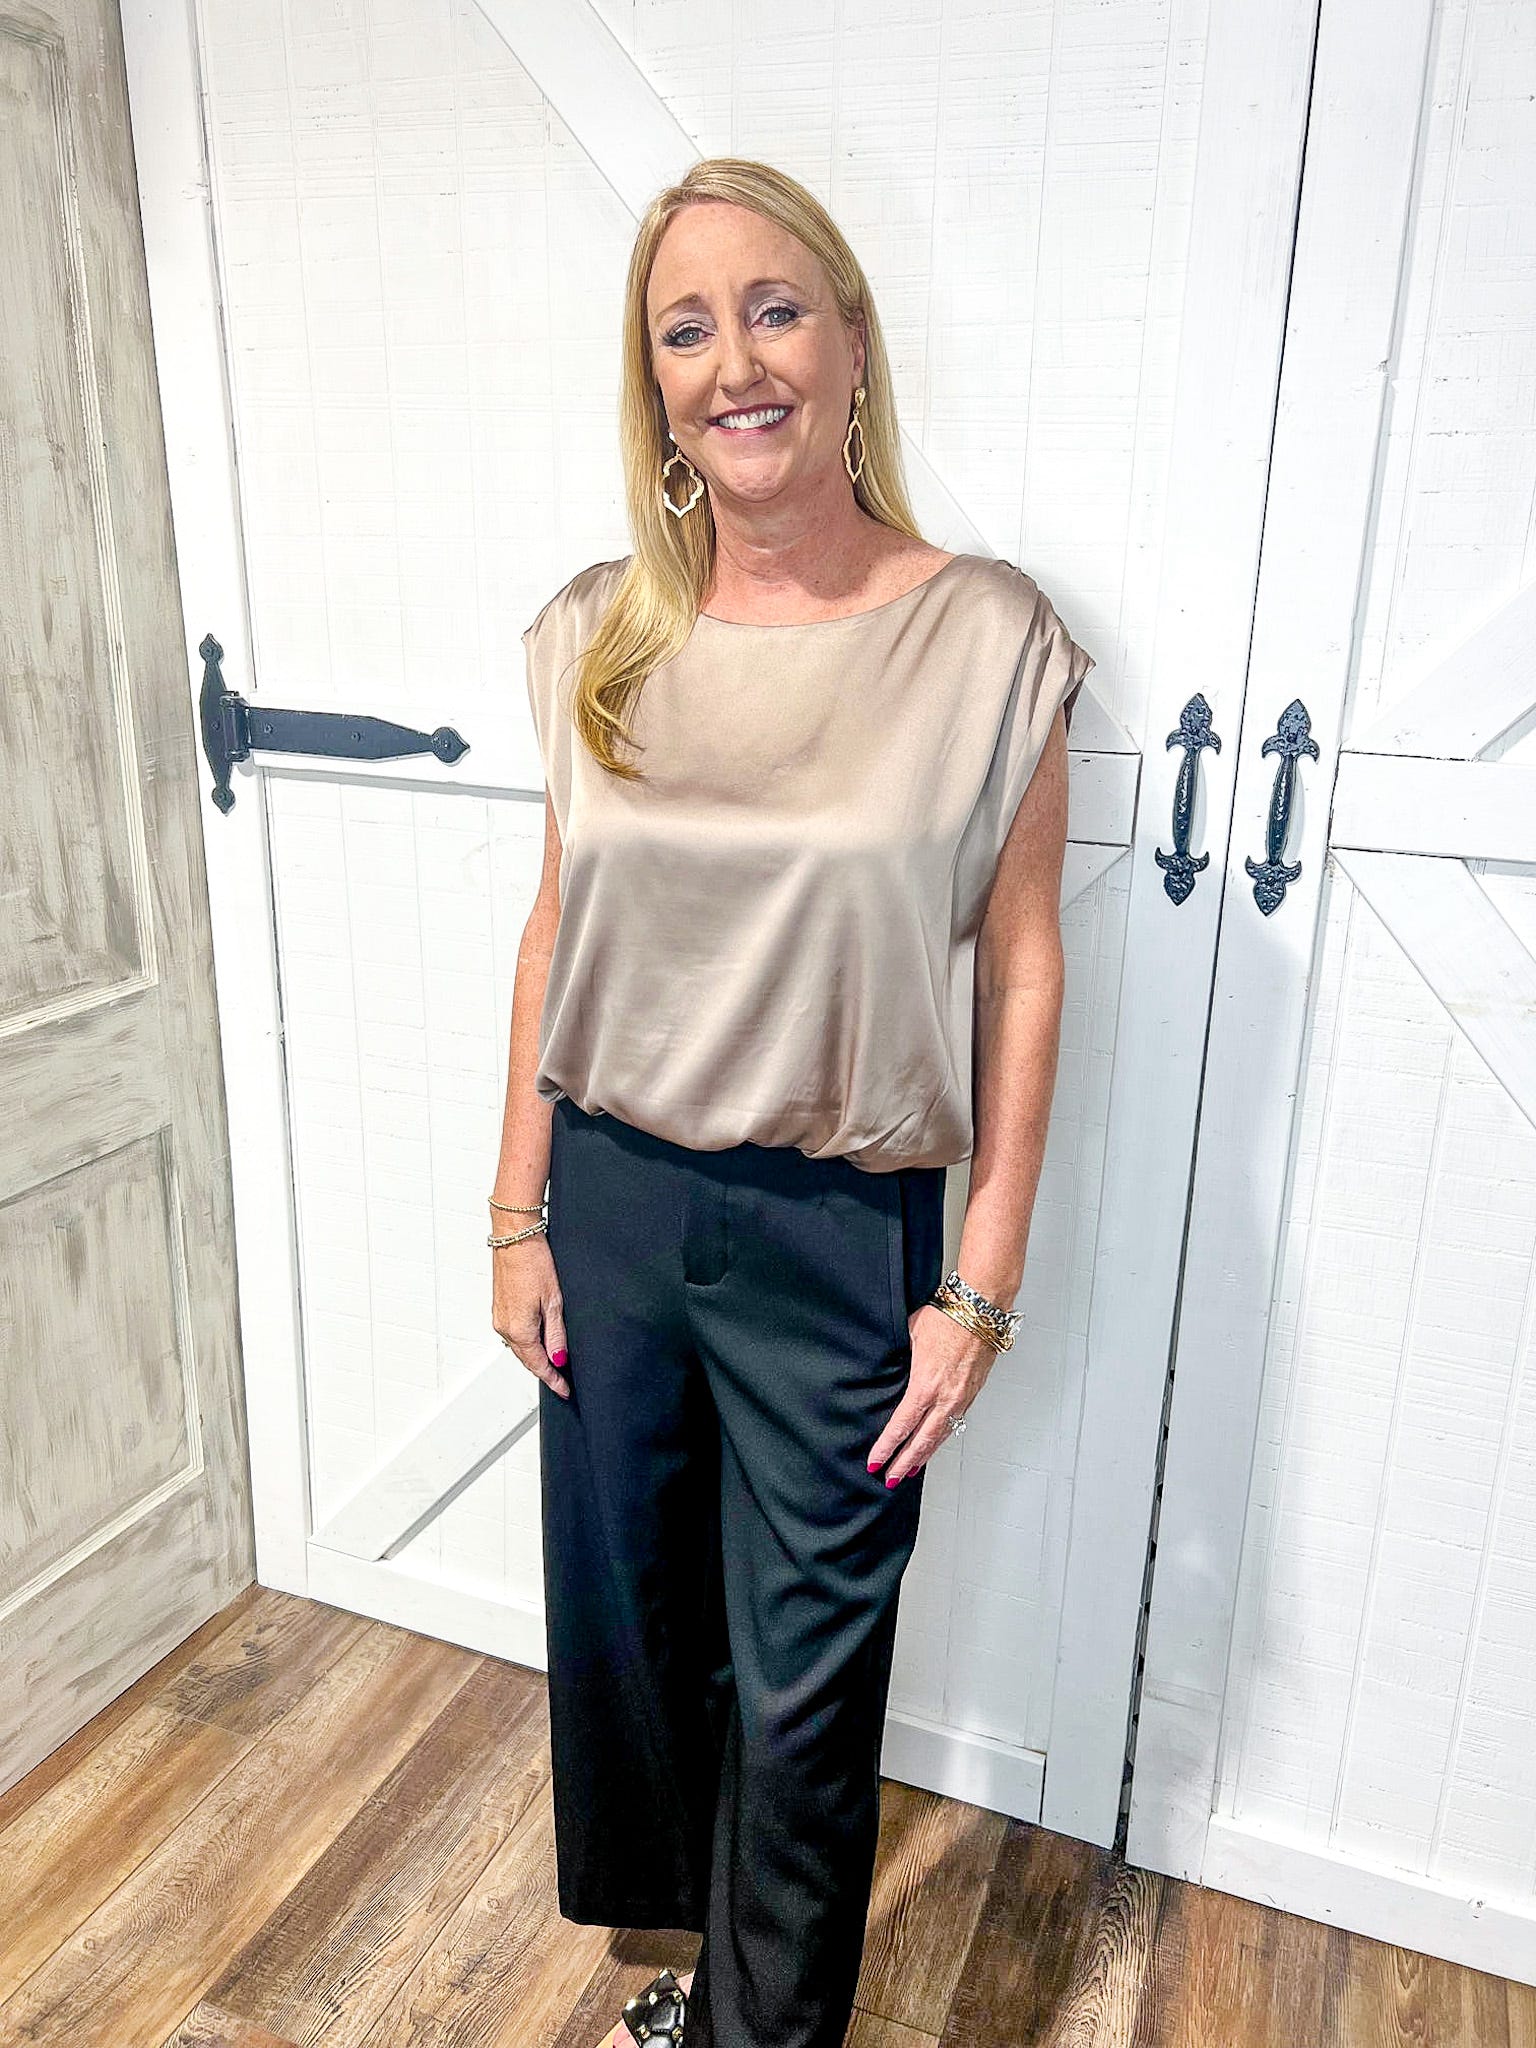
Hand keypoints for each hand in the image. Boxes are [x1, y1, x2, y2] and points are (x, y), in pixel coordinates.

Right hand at [491, 1233, 570, 1398]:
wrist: (515, 1238)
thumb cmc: (533, 1261)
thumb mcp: (554, 1300)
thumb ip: (556, 1333)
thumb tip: (559, 1358)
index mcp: (519, 1329)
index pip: (538, 1365)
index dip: (553, 1380)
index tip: (565, 1390)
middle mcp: (504, 1326)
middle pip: (527, 1359)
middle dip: (544, 1371)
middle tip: (562, 1381)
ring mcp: (499, 1317)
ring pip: (519, 1348)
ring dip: (536, 1357)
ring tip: (554, 1363)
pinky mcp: (500, 1308)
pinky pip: (514, 1335)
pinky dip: (527, 1343)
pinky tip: (539, 1340)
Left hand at [866, 1304, 995, 1484]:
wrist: (981, 1309)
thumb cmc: (947, 1316)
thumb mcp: (910, 1335)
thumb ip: (901, 1359)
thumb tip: (891, 1367)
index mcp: (925, 1385)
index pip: (901, 1426)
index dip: (887, 1447)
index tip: (875, 1462)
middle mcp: (945, 1397)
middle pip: (922, 1441)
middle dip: (904, 1462)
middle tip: (890, 1478)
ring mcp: (961, 1397)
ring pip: (941, 1435)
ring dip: (924, 1454)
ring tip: (911, 1470)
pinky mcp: (972, 1392)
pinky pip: (955, 1422)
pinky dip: (942, 1437)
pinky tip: (935, 1442)